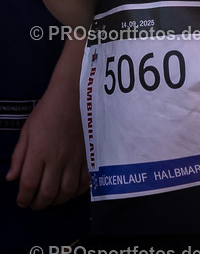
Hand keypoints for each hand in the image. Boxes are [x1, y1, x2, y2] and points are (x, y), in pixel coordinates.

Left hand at [5, 74, 88, 208]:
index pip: (29, 184)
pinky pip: (85, 181)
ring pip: (66, 191)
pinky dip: (76, 191)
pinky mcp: (88, 155)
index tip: (22, 200)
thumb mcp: (27, 130)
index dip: (23, 198)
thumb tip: (11, 178)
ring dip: (57, 200)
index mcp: (39, 151)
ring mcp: (75, 158)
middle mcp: (57, 158)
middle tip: (34, 203)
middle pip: (48, 193)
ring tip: (51, 198)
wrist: (74, 95)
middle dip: (38, 204)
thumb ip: (19, 156)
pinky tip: (70, 189)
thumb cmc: (48, 111)